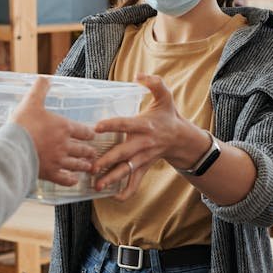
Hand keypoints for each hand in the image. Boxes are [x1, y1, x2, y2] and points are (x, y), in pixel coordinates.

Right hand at [9, 77, 97, 185]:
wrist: (13, 148)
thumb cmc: (23, 124)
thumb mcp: (31, 101)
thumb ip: (40, 89)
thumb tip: (45, 77)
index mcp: (64, 127)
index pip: (83, 131)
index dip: (89, 133)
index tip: (93, 135)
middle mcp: (65, 145)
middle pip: (83, 149)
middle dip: (89, 151)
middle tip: (93, 153)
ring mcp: (59, 161)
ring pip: (77, 165)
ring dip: (84, 165)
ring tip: (89, 167)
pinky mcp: (50, 173)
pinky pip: (65, 179)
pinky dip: (71, 180)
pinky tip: (74, 181)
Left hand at [90, 75, 208, 198]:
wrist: (182, 138)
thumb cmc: (168, 116)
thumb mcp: (165, 96)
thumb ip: (155, 83)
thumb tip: (139, 75)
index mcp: (145, 125)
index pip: (126, 124)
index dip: (112, 125)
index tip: (96, 127)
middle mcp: (143, 143)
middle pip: (123, 153)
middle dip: (107, 160)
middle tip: (91, 166)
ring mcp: (143, 158)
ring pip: (126, 170)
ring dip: (112, 179)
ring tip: (97, 185)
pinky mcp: (144, 168)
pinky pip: (135, 183)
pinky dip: (126, 192)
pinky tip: (112, 197)